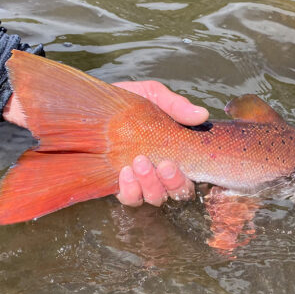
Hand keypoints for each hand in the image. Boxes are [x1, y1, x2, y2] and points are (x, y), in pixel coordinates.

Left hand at [112, 81, 207, 206]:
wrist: (93, 105)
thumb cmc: (127, 102)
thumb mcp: (152, 95)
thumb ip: (176, 105)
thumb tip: (202, 115)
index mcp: (173, 154)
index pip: (187, 180)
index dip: (182, 180)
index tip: (170, 163)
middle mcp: (159, 174)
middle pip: (175, 193)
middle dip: (170, 183)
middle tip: (161, 164)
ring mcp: (139, 181)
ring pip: (153, 197)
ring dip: (149, 185)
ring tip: (138, 163)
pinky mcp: (119, 185)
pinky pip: (129, 198)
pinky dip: (129, 189)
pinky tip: (124, 171)